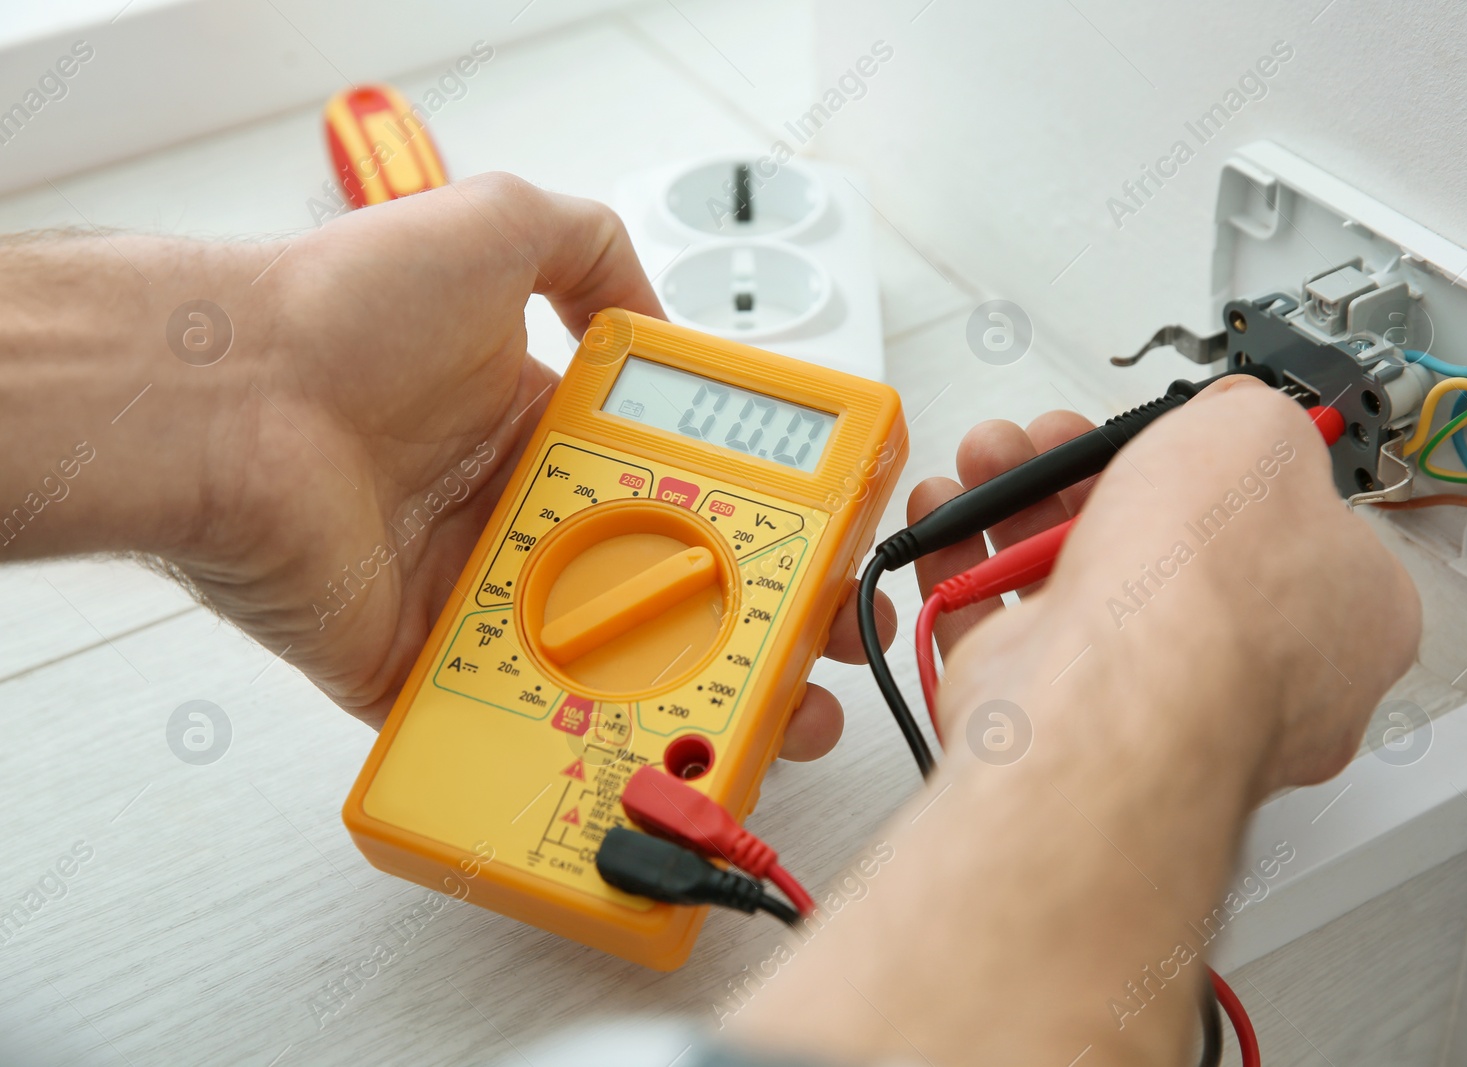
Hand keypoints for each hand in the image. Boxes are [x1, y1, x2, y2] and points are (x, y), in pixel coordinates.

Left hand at [171, 174, 889, 749]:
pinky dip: (569, 742)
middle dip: (738, 625)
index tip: (804, 548)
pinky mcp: (411, 668)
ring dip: (682, 698)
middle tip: (809, 656)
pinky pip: (501, 717)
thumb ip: (590, 249)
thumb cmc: (341, 312)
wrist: (223, 401)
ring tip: (764, 728)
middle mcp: (504, 512)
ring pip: (595, 663)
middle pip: (645, 585)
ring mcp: (463, 595)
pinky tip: (657, 756)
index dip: (741, 517)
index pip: (664, 482)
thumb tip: (651, 311)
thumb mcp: (495, 224)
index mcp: (531, 424)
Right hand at [910, 375, 1419, 797]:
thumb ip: (1252, 417)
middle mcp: (1247, 668)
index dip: (1233, 470)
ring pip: (1077, 579)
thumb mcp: (1262, 439)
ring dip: (1019, 505)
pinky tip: (951, 518)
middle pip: (1166, 546)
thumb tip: (1236, 414)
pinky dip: (968, 567)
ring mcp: (1146, 696)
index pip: (1298, 530)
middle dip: (1095, 475)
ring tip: (992, 458)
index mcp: (1340, 616)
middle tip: (1061, 440)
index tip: (1189, 433)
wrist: (1104, 701)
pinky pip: (1003, 628)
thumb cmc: (1205, 599)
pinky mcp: (1058, 712)